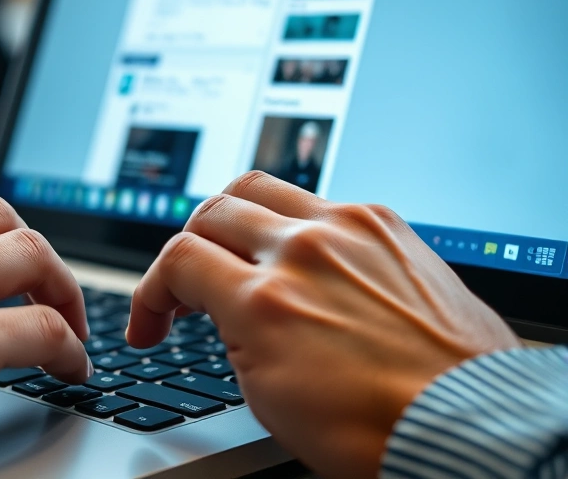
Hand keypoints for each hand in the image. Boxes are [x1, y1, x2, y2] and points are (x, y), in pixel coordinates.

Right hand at [127, 172, 520, 478]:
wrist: (463, 422)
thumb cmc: (374, 427)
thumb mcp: (268, 395)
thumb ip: (231, 331)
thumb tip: (217, 305)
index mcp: (266, 302)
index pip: (177, 259)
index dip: (151, 292)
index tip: (154, 322)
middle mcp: (305, 250)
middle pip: (210, 211)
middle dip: (185, 251)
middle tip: (187, 288)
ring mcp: (349, 228)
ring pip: (258, 187)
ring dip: (231, 219)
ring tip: (234, 254)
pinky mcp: (385, 223)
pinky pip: (316, 201)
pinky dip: (290, 224)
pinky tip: (295, 256)